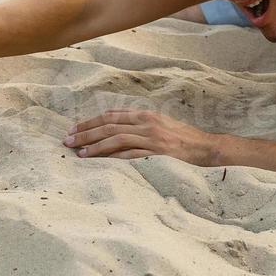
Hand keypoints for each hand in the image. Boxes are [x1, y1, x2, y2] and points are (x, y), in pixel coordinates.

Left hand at [64, 108, 218, 164]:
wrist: (207, 147)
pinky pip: (130, 154)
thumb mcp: (161, 125)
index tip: (74, 129)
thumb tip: (117, 128)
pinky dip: (113, 156)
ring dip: (94, 145)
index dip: (91, 122)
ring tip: (78, 152)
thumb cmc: (184, 138)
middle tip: (67, 140)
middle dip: (86, 133)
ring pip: (116, 138)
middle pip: (109, 126)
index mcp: (146, 115)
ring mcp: (152, 137)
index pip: (112, 116)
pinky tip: (100, 160)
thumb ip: (140, 125)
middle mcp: (147, 123)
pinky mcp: (157, 152)